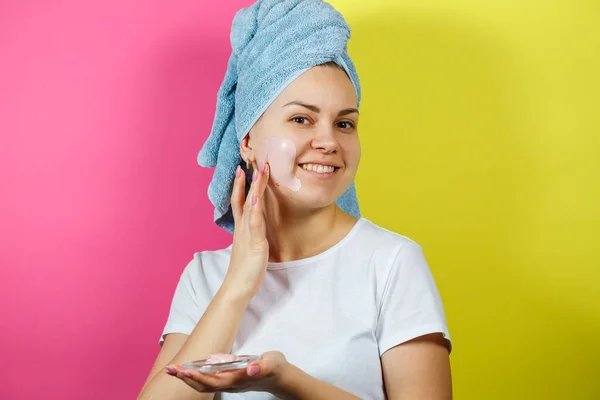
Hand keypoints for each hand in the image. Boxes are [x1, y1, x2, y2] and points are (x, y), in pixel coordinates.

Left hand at [166, 351, 288, 393]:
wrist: (280, 377)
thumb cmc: (276, 368)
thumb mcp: (272, 363)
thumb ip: (262, 366)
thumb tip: (250, 368)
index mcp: (237, 380)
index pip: (212, 381)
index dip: (197, 377)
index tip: (184, 370)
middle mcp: (230, 384)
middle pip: (203, 385)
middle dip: (185, 378)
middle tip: (170, 369)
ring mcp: (228, 383)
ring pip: (203, 384)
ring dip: (188, 378)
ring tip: (174, 370)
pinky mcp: (228, 379)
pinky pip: (208, 380)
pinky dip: (196, 375)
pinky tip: (190, 369)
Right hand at [222, 163, 269, 298]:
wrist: (237, 288)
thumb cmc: (245, 270)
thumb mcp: (248, 247)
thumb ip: (250, 234)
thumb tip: (254, 226)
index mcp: (242, 228)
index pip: (240, 201)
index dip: (241, 184)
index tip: (243, 168)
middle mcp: (242, 227)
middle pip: (243, 198)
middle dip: (248, 179)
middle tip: (251, 160)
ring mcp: (247, 234)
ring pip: (250, 206)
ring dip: (253, 188)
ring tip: (257, 171)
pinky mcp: (254, 243)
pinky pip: (254, 223)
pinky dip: (254, 209)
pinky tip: (255, 197)